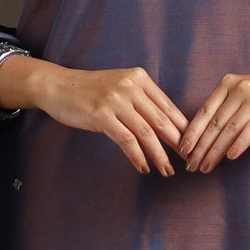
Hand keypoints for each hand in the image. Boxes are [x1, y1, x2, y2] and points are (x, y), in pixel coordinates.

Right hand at [0, 56, 189, 175]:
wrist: (58, 86)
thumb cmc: (91, 91)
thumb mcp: (120, 87)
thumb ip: (142, 101)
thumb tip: (168, 126)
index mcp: (140, 78)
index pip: (168, 106)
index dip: (183, 128)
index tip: (192, 146)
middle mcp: (130, 86)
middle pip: (161, 120)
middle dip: (177, 144)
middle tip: (187, 162)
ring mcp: (115, 100)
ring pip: (146, 133)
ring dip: (159, 155)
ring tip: (167, 170)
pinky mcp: (101, 115)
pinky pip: (126, 141)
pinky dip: (138, 157)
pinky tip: (144, 168)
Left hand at [178, 54, 249, 172]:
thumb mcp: (246, 92)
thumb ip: (226, 107)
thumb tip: (203, 134)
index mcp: (228, 83)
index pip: (204, 112)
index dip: (191, 133)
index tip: (182, 152)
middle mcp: (239, 88)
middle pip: (214, 124)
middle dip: (199, 148)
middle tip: (190, 166)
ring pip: (229, 129)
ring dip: (215, 151)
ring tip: (206, 167)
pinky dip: (239, 144)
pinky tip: (230, 157)